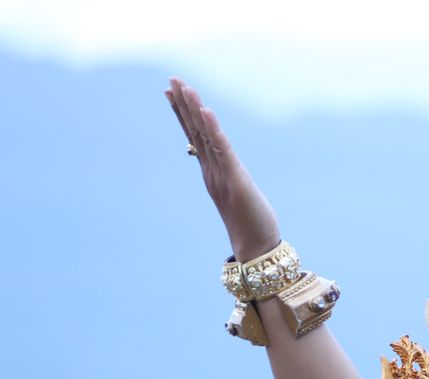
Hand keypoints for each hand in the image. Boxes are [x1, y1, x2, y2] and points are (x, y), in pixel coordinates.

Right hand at [165, 79, 281, 260]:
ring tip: (184, 86)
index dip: (185, 113)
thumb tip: (230, 177)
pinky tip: (206, 111)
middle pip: (195, 131)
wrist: (256, 248)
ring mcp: (221, 173)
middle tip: (171, 79)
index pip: (197, 136)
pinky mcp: (234, 179)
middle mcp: (213, 169)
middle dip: (184, 104)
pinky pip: (222, 150)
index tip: (173, 91)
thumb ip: (232, 182)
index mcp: (214, 170)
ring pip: (205, 136)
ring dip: (195, 110)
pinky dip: (214, 130)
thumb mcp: (240, 195)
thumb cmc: (252, 224)